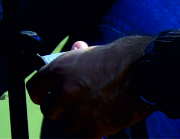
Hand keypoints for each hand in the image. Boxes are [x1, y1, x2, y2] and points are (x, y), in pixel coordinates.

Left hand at [25, 36, 151, 137]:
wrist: (145, 72)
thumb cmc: (121, 59)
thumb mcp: (93, 52)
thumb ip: (77, 56)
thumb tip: (75, 49)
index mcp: (60, 69)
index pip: (33, 88)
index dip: (40, 93)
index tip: (46, 96)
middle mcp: (65, 90)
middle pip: (48, 110)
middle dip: (59, 109)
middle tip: (72, 105)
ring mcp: (79, 110)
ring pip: (65, 125)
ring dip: (75, 121)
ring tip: (89, 111)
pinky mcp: (94, 127)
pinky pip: (82, 136)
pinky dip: (89, 131)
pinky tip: (99, 120)